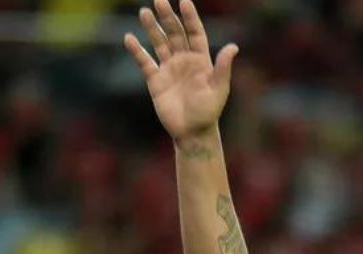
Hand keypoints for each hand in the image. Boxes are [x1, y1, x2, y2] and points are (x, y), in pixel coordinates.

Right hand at [123, 0, 238, 141]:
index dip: (190, 17)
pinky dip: (137, 51)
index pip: (195, 33)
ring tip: (144, 12)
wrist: (192, 133)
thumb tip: (233, 47)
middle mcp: (184, 61)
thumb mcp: (219, 89)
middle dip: (168, 17)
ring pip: (159, 43)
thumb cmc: (208, 112)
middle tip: (159, 0)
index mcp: (201, 61)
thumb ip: (223, 68)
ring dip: (152, 28)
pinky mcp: (156, 80)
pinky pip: (145, 62)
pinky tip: (129, 38)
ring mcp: (169, 69)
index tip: (184, 1)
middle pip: (175, 33)